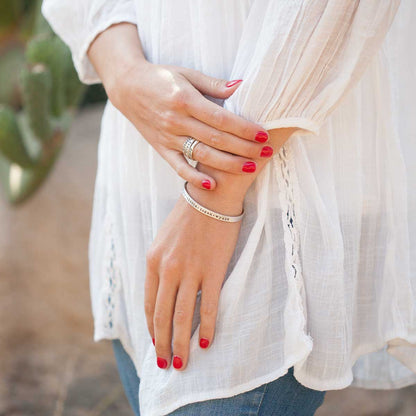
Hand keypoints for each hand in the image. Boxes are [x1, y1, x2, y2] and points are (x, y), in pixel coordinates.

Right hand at [110, 60, 272, 190]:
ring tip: (250, 168)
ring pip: (202, 155)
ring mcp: (168, 137)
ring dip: (228, 164)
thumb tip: (241, 86)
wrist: (128, 87)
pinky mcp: (161, 149)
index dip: (243, 128)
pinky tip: (212, 184)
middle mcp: (176, 121)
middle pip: (216, 139)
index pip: (221, 118)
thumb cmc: (161, 78)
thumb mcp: (186, 74)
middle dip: (244, 148)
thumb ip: (213, 84)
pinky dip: (193, 177)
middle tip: (267, 153)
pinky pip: (178, 167)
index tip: (264, 134)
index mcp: (185, 100)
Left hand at [144, 193, 242, 370]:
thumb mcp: (164, 238)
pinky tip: (207, 342)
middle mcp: (167, 269)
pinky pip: (208, 307)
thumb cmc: (189, 215)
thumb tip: (162, 290)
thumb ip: (160, 264)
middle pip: (161, 316)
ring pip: (181, 317)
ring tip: (182, 363)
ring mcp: (190, 271)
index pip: (148, 304)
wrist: (212, 194)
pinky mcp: (212, 270)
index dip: (151, 328)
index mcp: (153, 260)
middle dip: (162, 344)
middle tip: (165, 365)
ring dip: (180, 344)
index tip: (156, 342)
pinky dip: (206, 328)